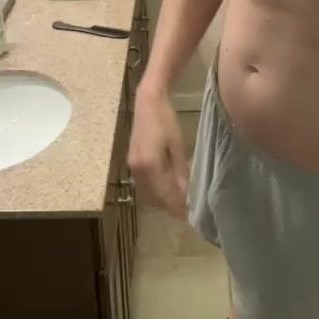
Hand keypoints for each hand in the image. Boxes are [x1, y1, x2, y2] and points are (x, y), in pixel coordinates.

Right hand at [128, 87, 189, 219]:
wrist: (147, 102)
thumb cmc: (166, 120)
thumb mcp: (178, 145)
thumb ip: (180, 171)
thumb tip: (185, 192)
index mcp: (150, 165)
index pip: (164, 194)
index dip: (175, 206)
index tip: (186, 217)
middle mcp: (137, 169)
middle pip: (153, 196)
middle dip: (168, 206)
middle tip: (183, 212)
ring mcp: (132, 165)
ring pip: (147, 192)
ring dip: (160, 200)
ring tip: (176, 203)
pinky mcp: (132, 161)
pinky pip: (143, 183)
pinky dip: (154, 190)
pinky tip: (165, 189)